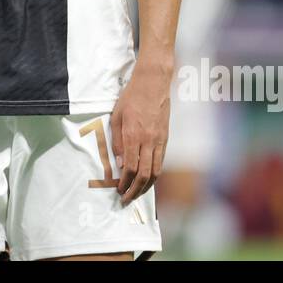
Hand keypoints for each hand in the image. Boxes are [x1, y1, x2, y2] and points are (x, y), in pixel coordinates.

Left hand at [109, 62, 171, 204]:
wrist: (153, 83)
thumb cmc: (131, 97)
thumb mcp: (116, 116)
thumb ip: (117, 141)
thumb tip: (120, 163)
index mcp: (133, 135)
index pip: (131, 168)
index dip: (125, 182)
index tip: (119, 190)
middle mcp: (148, 140)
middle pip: (144, 174)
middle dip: (135, 190)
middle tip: (127, 199)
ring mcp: (159, 140)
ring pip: (156, 171)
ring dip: (146, 186)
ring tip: (138, 194)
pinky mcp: (165, 138)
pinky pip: (161, 161)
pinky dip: (155, 174)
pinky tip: (149, 180)